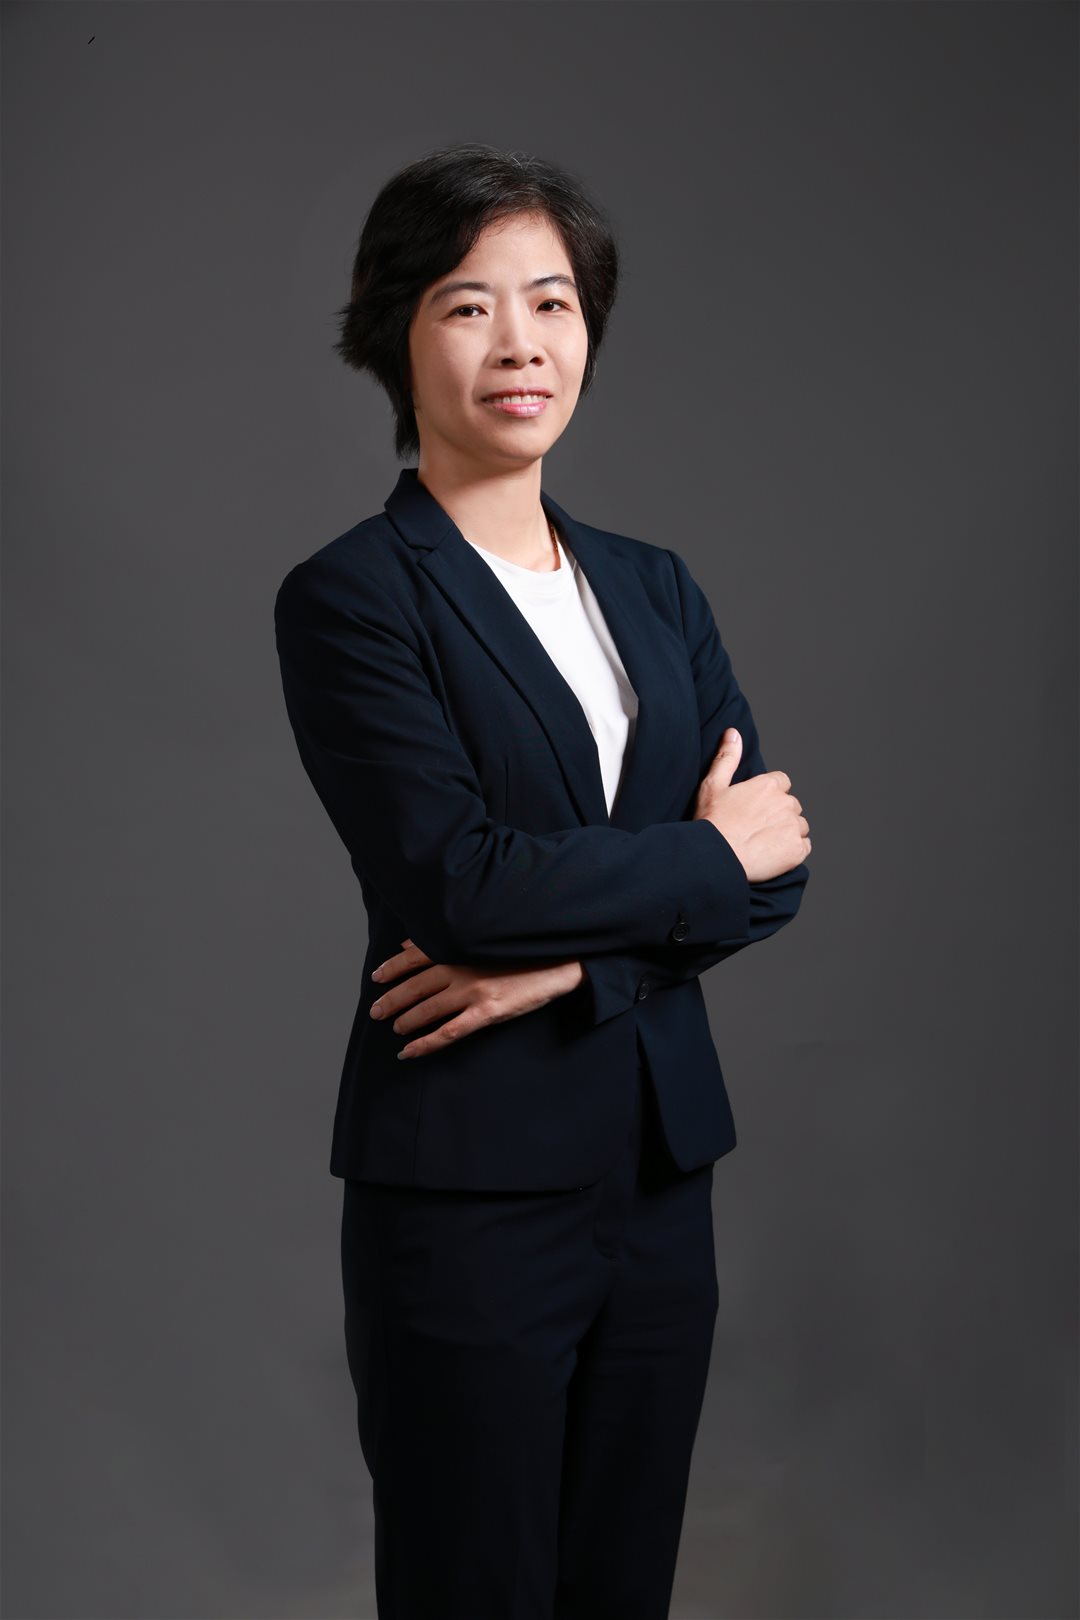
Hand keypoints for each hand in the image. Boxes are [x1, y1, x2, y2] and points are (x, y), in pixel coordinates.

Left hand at [369, 938, 585, 1059]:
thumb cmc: (519, 951)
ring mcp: (472, 992)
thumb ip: (443, 941)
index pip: (414, 958)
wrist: (558, 963)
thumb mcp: (482, 941)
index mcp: (458, 948)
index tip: (376, 977)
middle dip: (391, 999)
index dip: (392, 968)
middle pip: (414, 986)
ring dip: (405, 1020)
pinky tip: (409, 1051)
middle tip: (375, 1011)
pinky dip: (423, 1044)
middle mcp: (460, 968)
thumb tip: (409, 944)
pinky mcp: (486, 1013)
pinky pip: (446, 1033)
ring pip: (427, 1009)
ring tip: (394, 1027)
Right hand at [694, 728, 811, 881]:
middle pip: (791, 805)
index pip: (782, 783)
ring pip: (799, 826)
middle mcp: (786, 803)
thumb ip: (727, 757)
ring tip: (765, 843)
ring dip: (788, 832)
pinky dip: (793, 850)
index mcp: (768, 785)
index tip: (757, 807)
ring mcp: (793, 827)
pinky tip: (774, 854)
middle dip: (779, 814)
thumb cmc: (711, 821)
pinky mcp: (797, 850)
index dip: (770, 795)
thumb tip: (733, 733)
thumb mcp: (713, 785)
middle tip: (757, 828)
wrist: (715, 856)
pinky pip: (804, 847)